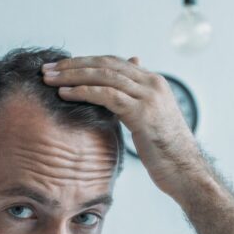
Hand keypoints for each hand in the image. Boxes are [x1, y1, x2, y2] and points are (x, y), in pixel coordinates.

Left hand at [41, 55, 204, 196]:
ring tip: (49, 79)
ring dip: (72, 75)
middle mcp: (152, 83)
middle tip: (47, 68)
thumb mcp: (149, 122)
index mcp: (153, 82)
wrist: (186, 171)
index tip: (61, 67)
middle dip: (73, 65)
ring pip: (103, 75)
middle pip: (105, 64)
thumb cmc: (166, 152)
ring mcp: (148, 96)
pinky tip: (64, 94)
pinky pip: (106, 95)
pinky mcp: (142, 112)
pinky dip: (82, 92)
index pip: (112, 62)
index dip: (84, 62)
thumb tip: (114, 96)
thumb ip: (133, 104)